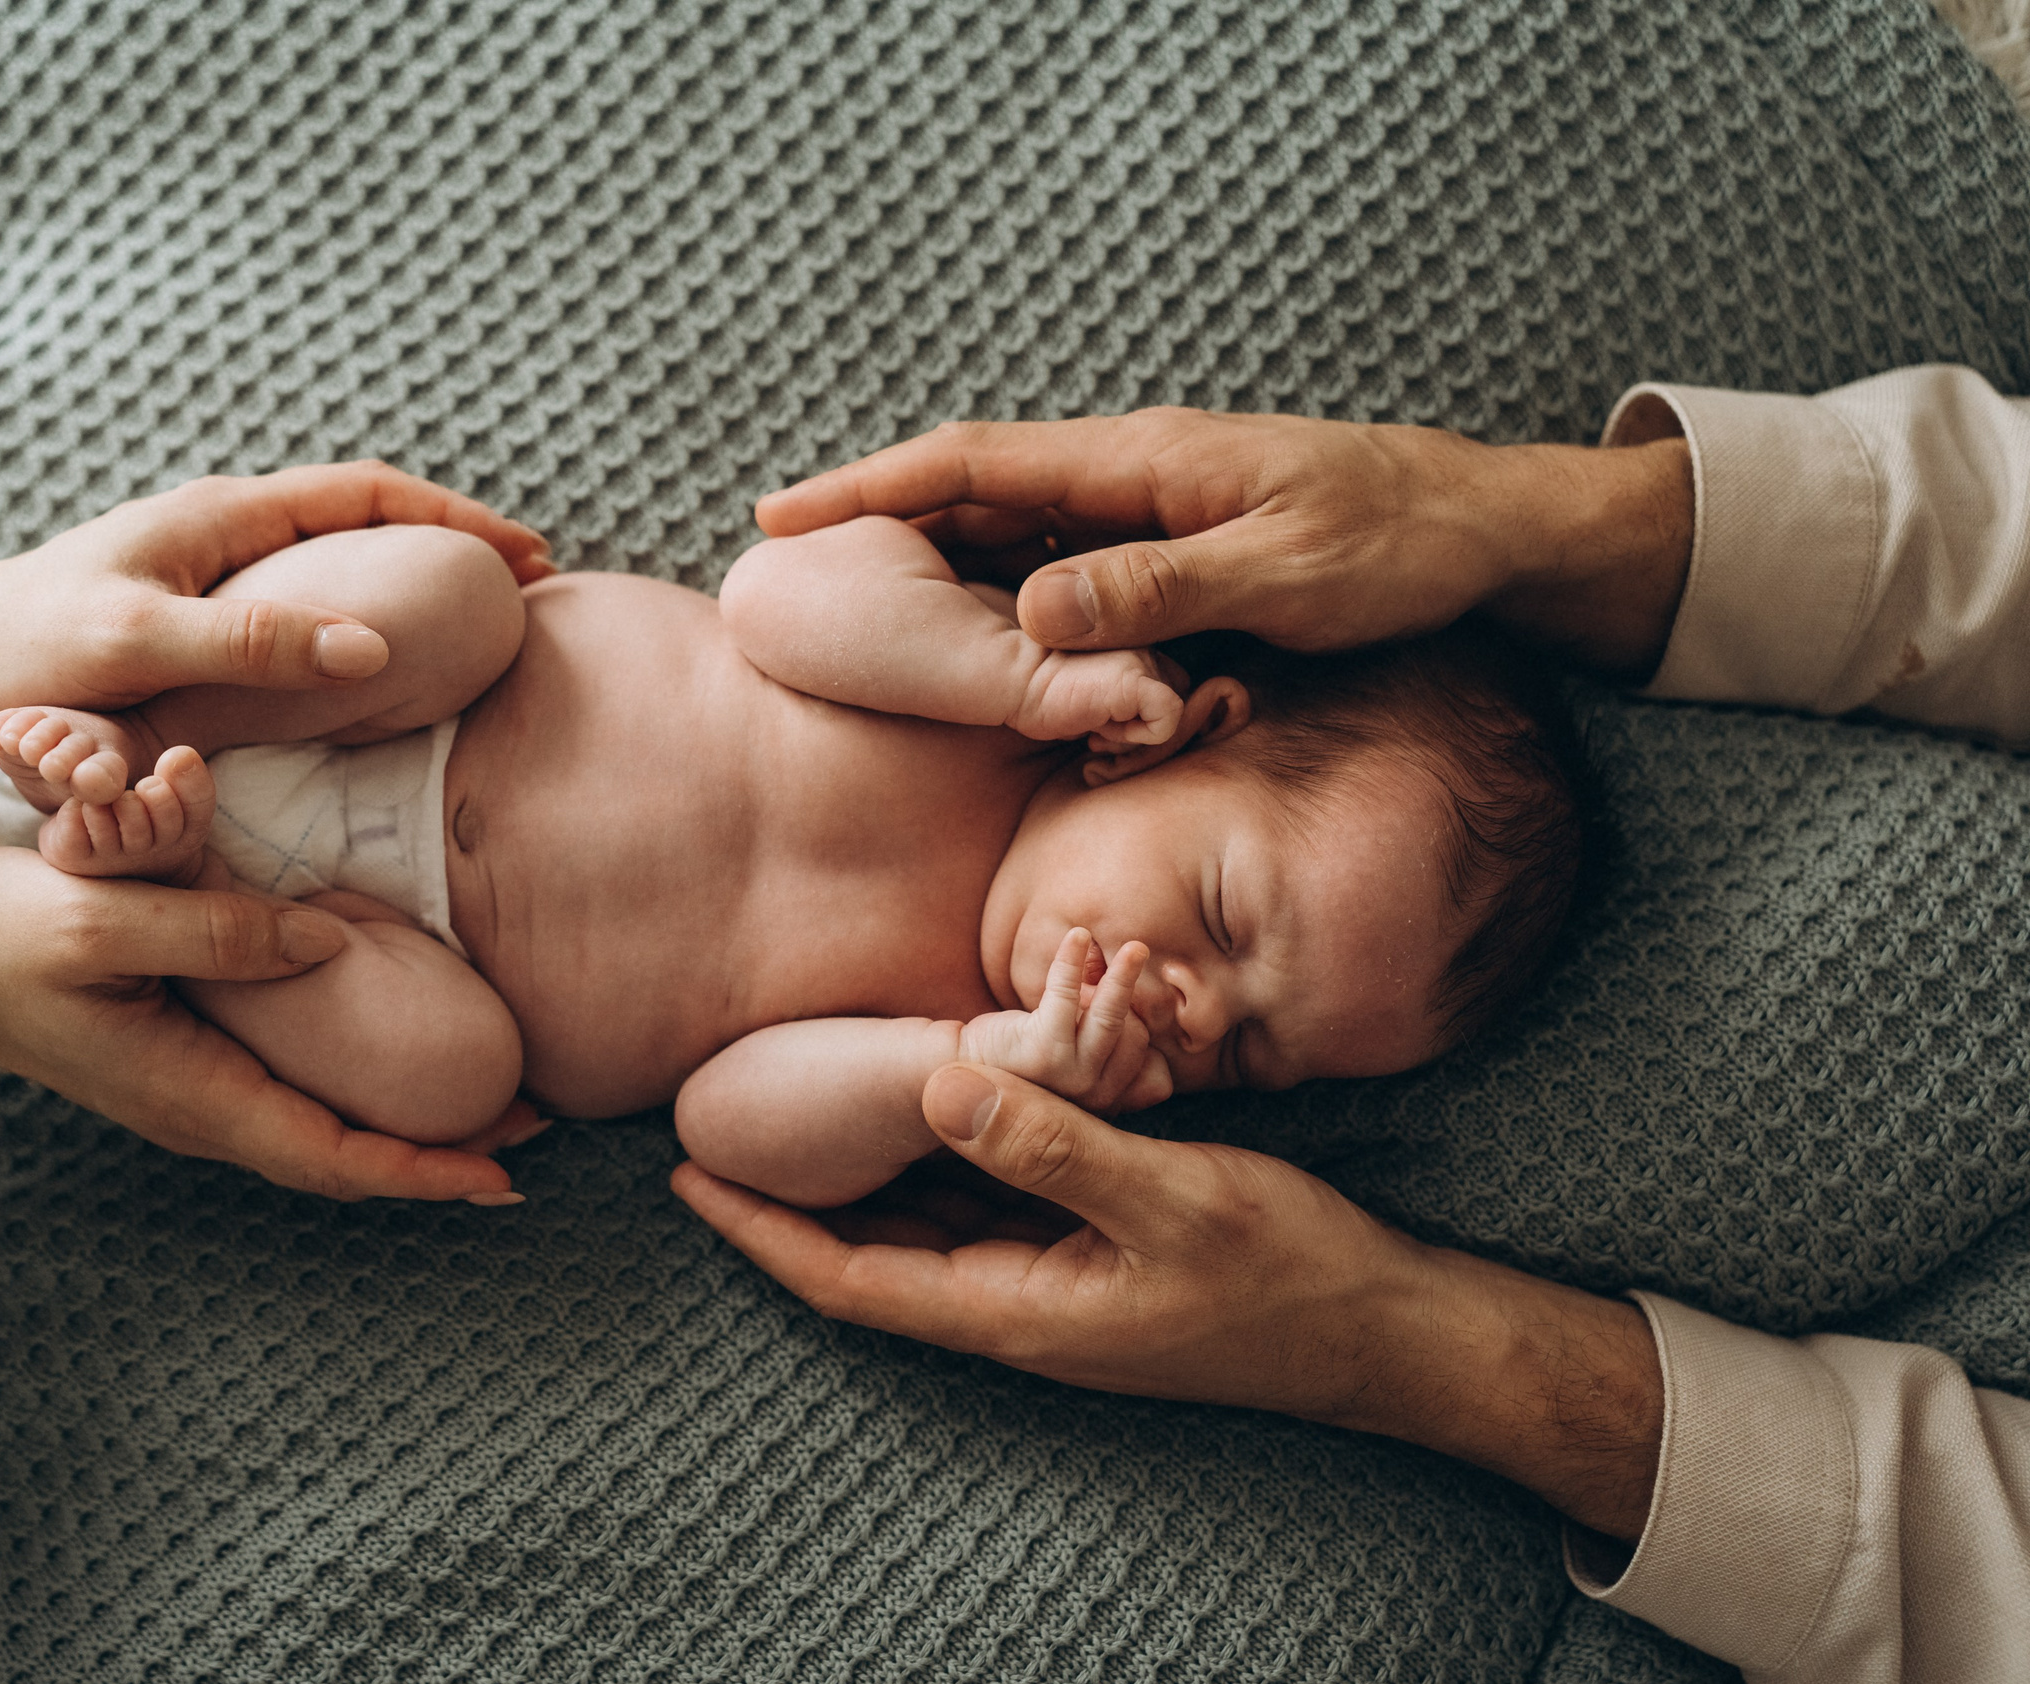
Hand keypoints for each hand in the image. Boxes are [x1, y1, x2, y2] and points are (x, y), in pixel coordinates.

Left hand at [0, 461, 554, 751]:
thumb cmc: (31, 653)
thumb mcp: (140, 644)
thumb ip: (253, 643)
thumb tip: (374, 646)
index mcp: (225, 516)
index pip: (370, 492)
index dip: (456, 518)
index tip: (525, 554)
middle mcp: (225, 527)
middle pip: (367, 513)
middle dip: (450, 537)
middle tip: (522, 581)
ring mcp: (211, 565)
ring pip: (338, 551)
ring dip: (409, 568)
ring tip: (470, 609)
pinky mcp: (196, 608)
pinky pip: (307, 593)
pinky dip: (364, 606)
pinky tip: (380, 650)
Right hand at [0, 848, 520, 1202]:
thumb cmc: (2, 935)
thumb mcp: (104, 916)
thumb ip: (215, 929)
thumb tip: (325, 943)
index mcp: (193, 1093)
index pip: (330, 1157)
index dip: (422, 1170)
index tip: (504, 1176)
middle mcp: (204, 1109)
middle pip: (342, 1161)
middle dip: (440, 1159)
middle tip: (539, 1138)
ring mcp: (198, 1091)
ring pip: (324, 1135)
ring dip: (409, 1131)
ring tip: (498, 1108)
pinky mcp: (193, 1060)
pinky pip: (295, 1097)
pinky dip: (362, 1096)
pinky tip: (405, 1066)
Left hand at [671, 1062, 1666, 1540]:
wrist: (1386, 1328)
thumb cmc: (1287, 1275)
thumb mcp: (1166, 1199)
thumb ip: (1049, 1145)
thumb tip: (930, 1090)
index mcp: (1014, 1310)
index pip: (850, 1279)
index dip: (761, 1232)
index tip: (685, 1179)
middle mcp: (1019, 1306)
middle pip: (871, 1256)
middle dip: (790, 1199)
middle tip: (713, 1126)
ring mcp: (1057, 1287)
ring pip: (928, 1228)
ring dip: (861, 1178)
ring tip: (791, 1111)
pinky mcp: (1096, 1256)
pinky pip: (990, 1207)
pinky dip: (943, 1163)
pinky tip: (925, 1107)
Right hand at [757, 406, 1693, 673]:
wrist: (1487, 530)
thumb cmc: (1396, 547)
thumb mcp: (1281, 578)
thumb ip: (1157, 592)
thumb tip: (1029, 610)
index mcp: (1143, 464)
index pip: (976, 464)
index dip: (870, 485)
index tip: (781, 512)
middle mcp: (1133, 476)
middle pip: (977, 494)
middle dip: (878, 523)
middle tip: (786, 568)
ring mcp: (1153, 508)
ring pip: (1018, 534)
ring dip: (938, 566)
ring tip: (851, 609)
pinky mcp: (1178, 544)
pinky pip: (1069, 567)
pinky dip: (1010, 594)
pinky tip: (981, 635)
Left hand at [960, 929, 1169, 1112]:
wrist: (964, 1070)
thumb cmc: (1026, 1053)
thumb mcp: (1078, 1040)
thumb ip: (1103, 1012)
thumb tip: (1132, 960)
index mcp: (1108, 1100)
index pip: (1152, 1063)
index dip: (1142, 1024)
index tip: (1132, 1001)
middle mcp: (1096, 1098)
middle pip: (1135, 1037)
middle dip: (1125, 1001)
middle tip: (1113, 973)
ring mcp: (1072, 1078)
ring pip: (1113, 1018)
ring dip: (1125, 978)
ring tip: (1136, 948)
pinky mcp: (1043, 1050)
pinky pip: (1065, 995)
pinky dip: (1071, 961)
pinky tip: (1076, 935)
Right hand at [1008, 647, 1180, 748]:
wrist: (1013, 681)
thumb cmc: (1049, 696)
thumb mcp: (1102, 699)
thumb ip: (1136, 701)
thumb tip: (1163, 732)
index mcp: (1146, 641)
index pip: (1175, 689)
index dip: (1144, 716)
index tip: (1104, 725)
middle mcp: (1152, 642)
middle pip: (1180, 703)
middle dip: (1144, 727)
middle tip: (1100, 731)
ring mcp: (1146, 657)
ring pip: (1175, 716)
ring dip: (1135, 735)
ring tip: (1095, 729)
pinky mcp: (1138, 678)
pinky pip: (1166, 723)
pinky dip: (1138, 739)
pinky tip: (1099, 731)